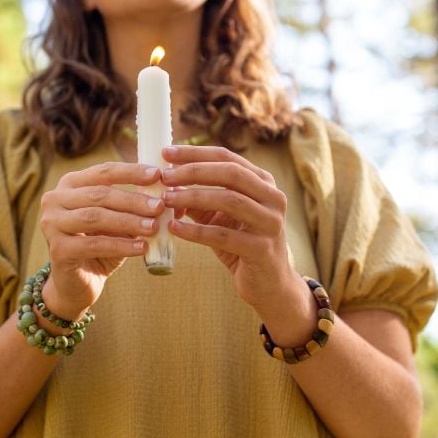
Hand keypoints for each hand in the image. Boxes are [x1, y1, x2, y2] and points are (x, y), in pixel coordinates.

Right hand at [38, 161, 163, 318]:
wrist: (78, 283)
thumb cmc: (101, 245)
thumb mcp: (119, 222)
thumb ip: (137, 206)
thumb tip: (172, 194)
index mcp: (70, 184)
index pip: (103, 172)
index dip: (131, 172)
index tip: (157, 175)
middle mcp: (55, 199)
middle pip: (100, 195)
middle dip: (133, 200)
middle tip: (160, 206)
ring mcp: (52, 224)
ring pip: (96, 217)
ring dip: (128, 221)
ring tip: (154, 227)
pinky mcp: (58, 249)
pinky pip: (94, 244)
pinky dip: (120, 245)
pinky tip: (141, 248)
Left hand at [159, 145, 299, 310]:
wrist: (269, 284)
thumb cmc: (241, 244)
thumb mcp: (220, 217)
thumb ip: (200, 199)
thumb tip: (167, 182)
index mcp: (264, 182)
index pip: (227, 157)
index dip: (195, 153)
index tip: (166, 153)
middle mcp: (273, 197)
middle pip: (231, 173)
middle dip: (193, 171)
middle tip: (164, 176)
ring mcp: (270, 223)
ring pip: (229, 200)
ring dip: (193, 197)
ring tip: (166, 200)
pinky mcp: (262, 249)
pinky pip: (223, 236)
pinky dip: (196, 231)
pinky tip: (174, 228)